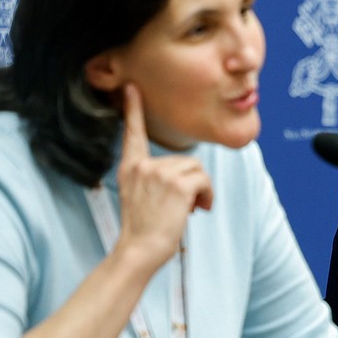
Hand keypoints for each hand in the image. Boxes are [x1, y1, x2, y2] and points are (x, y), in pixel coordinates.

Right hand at [115, 83, 212, 268]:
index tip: (131, 88)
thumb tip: (189, 176)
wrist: (139, 250)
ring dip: (200, 190)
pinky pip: (204, 180)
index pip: (132, 133)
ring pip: (197, 169)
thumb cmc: (143, 228)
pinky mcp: (177, 183)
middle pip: (185, 160)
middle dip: (191, 182)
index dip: (133, 109)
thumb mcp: (139, 195)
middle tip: (184, 206)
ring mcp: (159, 173)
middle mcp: (142, 165)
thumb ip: (154, 178)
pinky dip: (207, 195)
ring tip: (188, 209)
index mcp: (130, 167)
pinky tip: (198, 209)